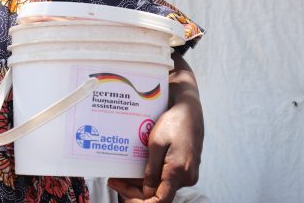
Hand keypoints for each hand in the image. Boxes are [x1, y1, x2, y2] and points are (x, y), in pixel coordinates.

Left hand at [108, 56, 203, 202]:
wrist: (189, 109)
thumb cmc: (173, 122)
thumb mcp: (156, 143)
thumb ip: (151, 170)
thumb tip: (147, 193)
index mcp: (178, 171)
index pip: (160, 201)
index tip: (123, 196)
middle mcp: (186, 177)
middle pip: (158, 195)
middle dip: (134, 191)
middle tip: (113, 181)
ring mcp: (186, 173)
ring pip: (160, 186)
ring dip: (140, 183)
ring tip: (118, 175)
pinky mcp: (184, 168)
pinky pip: (165, 177)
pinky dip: (149, 176)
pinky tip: (133, 169)